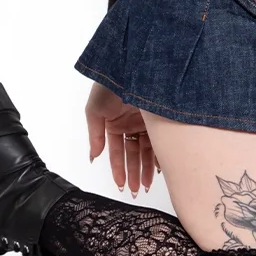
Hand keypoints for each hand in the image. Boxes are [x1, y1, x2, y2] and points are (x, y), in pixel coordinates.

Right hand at [85, 81, 159, 195]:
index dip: (118, 169)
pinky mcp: (162, 118)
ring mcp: (148, 122)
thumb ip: (95, 134)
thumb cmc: (111, 83)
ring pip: (148, 150)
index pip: (117, 152)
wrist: (130, 64)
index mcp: (116, 124)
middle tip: (134, 190)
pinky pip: (162, 140)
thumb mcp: (96, 109)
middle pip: (133, 155)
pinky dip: (161, 154)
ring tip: (146, 186)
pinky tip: (160, 169)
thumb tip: (93, 156)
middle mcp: (132, 124)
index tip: (120, 184)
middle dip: (133, 173)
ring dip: (146, 169)